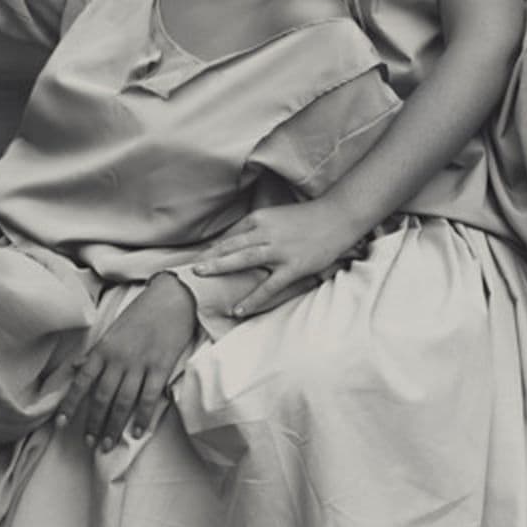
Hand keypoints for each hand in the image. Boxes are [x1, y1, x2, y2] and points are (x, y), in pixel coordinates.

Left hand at [58, 273, 196, 451]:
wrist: (172, 298)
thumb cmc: (142, 313)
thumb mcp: (112, 330)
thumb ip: (95, 352)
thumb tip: (75, 367)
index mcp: (103, 349)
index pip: (81, 382)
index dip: (70, 405)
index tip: (60, 425)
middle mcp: (118, 359)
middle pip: (101, 397)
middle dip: (93, 423)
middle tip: (89, 443)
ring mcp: (140, 363)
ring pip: (123, 401)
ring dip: (114, 425)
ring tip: (108, 444)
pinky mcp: (161, 366)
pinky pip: (149, 397)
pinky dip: (142, 417)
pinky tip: (137, 432)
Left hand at [187, 199, 364, 317]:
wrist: (338, 216)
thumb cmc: (308, 218)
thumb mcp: (278, 217)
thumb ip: (258, 229)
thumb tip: (238, 244)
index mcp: (260, 219)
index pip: (230, 235)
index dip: (212, 249)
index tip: (196, 259)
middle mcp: (266, 232)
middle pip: (230, 245)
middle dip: (207, 257)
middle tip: (188, 269)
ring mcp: (279, 250)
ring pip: (242, 259)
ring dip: (219, 267)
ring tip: (201, 277)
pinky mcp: (293, 266)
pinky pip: (268, 285)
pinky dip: (252, 298)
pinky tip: (238, 309)